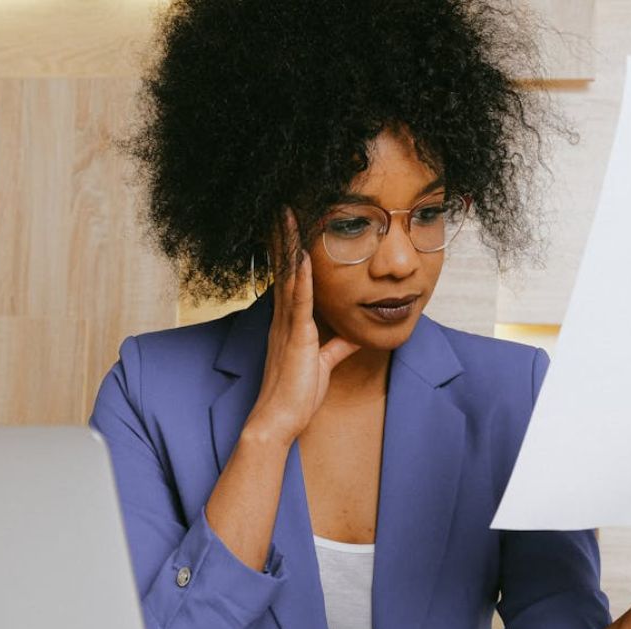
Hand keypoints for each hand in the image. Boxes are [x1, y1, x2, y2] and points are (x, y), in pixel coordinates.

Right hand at [245, 206, 361, 444]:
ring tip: (288, 215)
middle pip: (284, 269)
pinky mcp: (297, 337)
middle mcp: (283, 318)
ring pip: (289, 276)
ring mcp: (287, 325)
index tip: (290, 225)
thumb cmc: (297, 396)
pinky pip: (299, 301)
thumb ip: (336, 346)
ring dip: (289, 244)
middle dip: (283, 237)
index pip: (290, 279)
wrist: (279, 420)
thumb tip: (352, 335)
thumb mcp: (323, 364)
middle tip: (282, 206)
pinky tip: (303, 254)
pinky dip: (301, 277)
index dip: (289, 250)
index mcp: (288, 323)